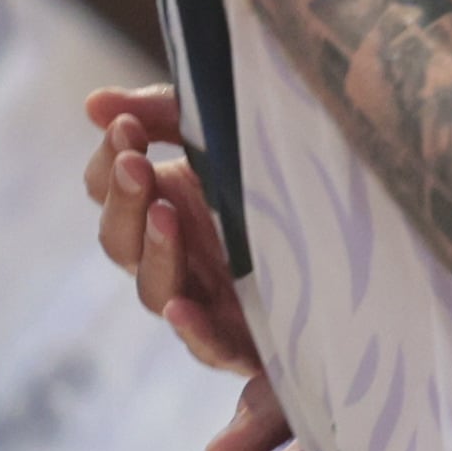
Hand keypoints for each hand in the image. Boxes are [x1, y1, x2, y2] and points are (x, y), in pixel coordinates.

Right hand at [83, 82, 261, 375]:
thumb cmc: (284, 173)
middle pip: (120, 241)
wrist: (358, 225)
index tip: (124, 128)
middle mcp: (176, 255)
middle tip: (134, 163)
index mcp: (165, 203)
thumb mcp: (225, 133)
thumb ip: (164, 113)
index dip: (108, 162)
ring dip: (155, 252)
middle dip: (124, 200)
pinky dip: (193, 331)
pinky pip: (211, 346)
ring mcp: (207, 298)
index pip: (108, 191)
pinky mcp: (247, 337)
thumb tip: (93, 104)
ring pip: (155, 290)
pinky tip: (182, 308)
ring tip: (166, 212)